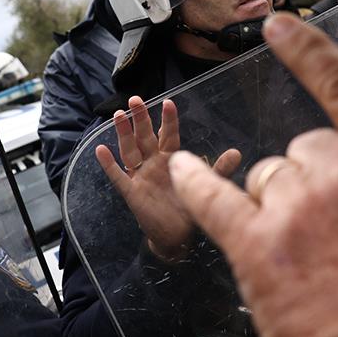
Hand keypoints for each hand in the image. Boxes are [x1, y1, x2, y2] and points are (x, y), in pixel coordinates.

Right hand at [96, 96, 239, 260]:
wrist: (176, 237)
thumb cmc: (188, 209)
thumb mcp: (204, 187)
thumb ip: (218, 169)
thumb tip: (237, 152)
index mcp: (171, 159)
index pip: (169, 135)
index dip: (168, 120)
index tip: (168, 102)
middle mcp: (154, 164)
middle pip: (145, 137)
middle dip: (140, 118)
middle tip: (135, 99)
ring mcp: (141, 176)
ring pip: (130, 151)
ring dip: (123, 134)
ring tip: (118, 115)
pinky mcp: (132, 192)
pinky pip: (118, 177)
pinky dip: (109, 164)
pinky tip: (100, 150)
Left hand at [169, 13, 337, 336]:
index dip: (309, 55)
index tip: (278, 27)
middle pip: (302, 149)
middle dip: (310, 185)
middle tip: (332, 238)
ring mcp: (296, 203)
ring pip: (264, 179)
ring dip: (274, 208)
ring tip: (302, 259)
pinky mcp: (254, 241)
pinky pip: (213, 198)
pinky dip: (196, 187)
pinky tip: (183, 175)